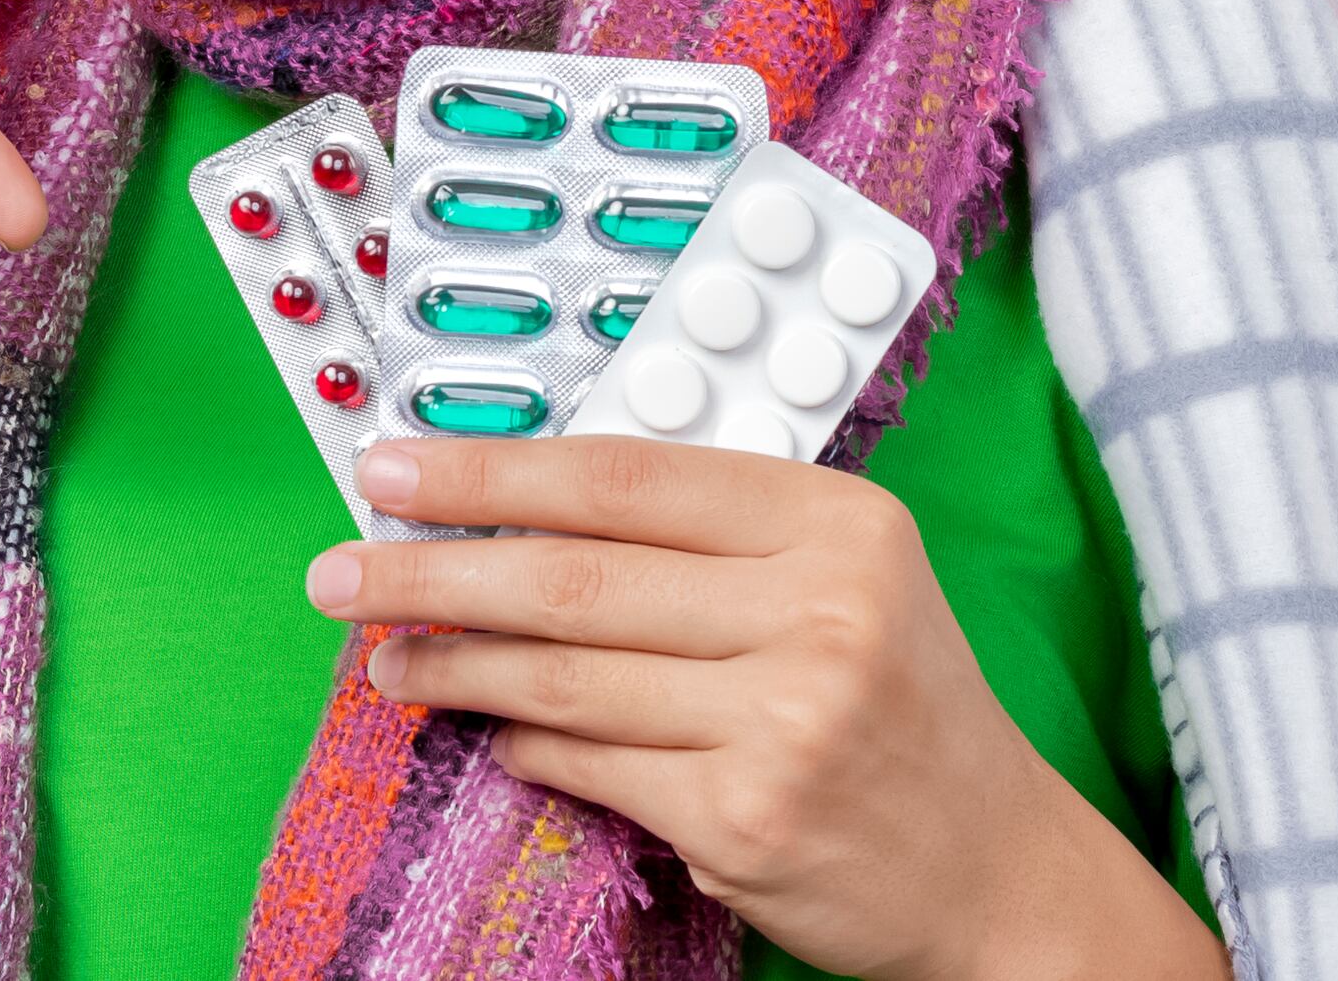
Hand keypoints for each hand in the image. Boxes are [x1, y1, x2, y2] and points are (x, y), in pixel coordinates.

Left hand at [307, 438, 1222, 980]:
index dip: (493, 469)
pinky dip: (523, 746)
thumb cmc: (898, 706)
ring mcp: (786, 722)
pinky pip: (591, 767)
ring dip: (455, 667)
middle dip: (435, 570)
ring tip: (387, 656)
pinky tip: (486, 732)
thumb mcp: (845, 579)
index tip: (394, 467)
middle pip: (576, 575)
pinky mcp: (747, 821)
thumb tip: (519, 505)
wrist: (995, 868)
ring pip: (566, 678)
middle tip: (342, 568)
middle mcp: (823, 613)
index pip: (625, 478)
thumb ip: (712, 534)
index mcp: (838, 524)